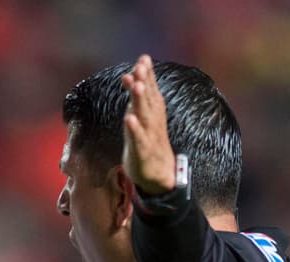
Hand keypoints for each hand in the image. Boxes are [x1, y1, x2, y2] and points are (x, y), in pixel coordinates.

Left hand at [121, 54, 175, 195]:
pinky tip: (129, 119)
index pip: (150, 91)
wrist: (159, 174)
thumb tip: (130, 73)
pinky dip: (135, 129)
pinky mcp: (143, 152)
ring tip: (137, 85)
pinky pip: (139, 139)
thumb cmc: (148, 142)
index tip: (144, 58)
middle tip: (141, 65)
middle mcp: (153, 122)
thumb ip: (137, 97)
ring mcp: (149, 136)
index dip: (147, 75)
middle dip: (145, 82)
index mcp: (153, 113)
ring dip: (140, 101)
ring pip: (145, 116)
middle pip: (148, 100)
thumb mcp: (142, 117)